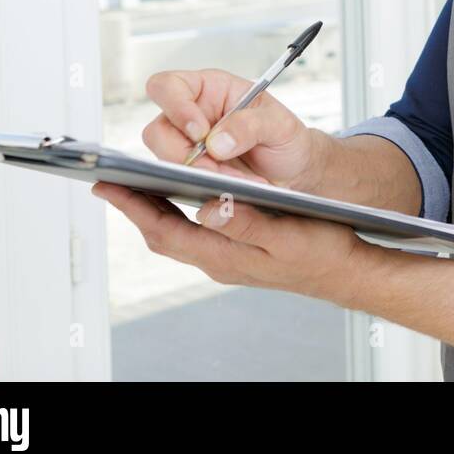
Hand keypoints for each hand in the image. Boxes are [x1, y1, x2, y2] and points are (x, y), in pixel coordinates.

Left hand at [90, 181, 378, 306]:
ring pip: (177, 234)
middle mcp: (219, 260)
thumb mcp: (286, 234)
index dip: (134, 208)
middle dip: (134, 207)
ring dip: (154, 210)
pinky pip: (195, 233)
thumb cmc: (321, 252)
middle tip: (109, 182)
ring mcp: (227, 258)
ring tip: (137, 184)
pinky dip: (178, 214)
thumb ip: (247, 223)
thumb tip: (210, 208)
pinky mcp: (238, 252)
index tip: (108, 186)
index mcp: (225, 256)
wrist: (345, 271)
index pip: (166, 231)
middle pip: (163, 234)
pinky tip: (181, 197)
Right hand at [140, 68, 331, 191]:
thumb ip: (251, 125)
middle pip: (158, 131)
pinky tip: (230, 191)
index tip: (200, 132)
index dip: (176, 108)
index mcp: (210, 89)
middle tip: (215, 168)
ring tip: (234, 181)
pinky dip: (204, 189)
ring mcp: (187, 147)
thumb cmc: (287, 138)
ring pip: (164, 161)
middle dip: (184, 155)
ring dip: (198, 175)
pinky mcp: (191, 174)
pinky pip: (180, 183)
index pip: (168, 86)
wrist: (295, 172)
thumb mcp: (280, 124)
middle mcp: (192, 116)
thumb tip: (216, 141)